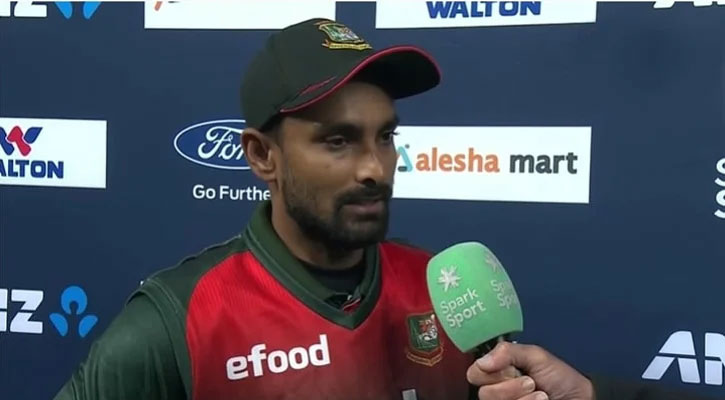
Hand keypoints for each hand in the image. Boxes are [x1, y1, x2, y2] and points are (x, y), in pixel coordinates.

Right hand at [466, 341, 594, 399]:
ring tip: (541, 395)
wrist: (581, 397)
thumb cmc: (559, 376)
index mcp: (498, 372)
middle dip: (510, 387)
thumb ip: (507, 352)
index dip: (489, 372)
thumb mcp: (535, 356)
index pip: (474, 374)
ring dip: (522, 399)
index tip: (510, 368)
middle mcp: (498, 390)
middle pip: (484, 394)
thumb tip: (482, 362)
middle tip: (531, 382)